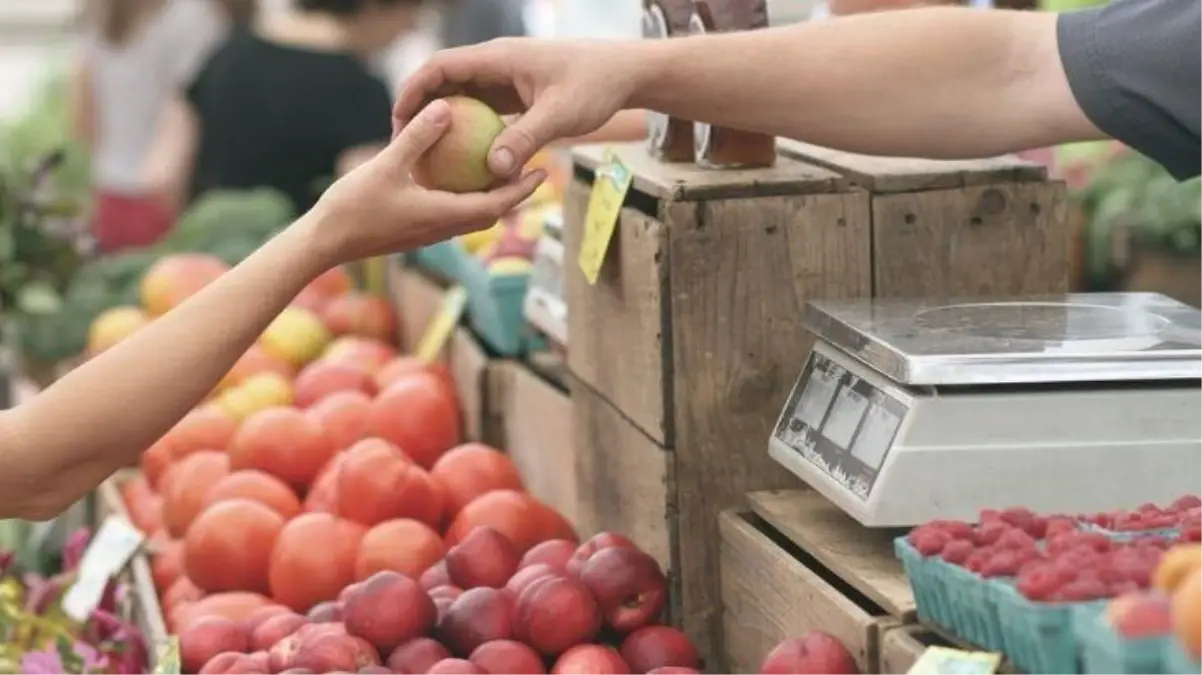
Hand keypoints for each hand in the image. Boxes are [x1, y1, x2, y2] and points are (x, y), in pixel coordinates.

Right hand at [309, 99, 545, 265]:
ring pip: (471, 216)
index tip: (542, 171)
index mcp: (443, 216)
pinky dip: (465, 198)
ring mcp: (428, 233)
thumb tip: (446, 107)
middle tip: (534, 169)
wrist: (324, 243)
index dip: (521, 189)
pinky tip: (458, 176)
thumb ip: (418, 137)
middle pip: (491, 213)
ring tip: (503, 171)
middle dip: (515, 194)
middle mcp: (442, 229)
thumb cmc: (353, 206)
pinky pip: (451, 214)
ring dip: (492, 198)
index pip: (496, 205)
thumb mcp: (386, 165)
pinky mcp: (415, 231)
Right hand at [393, 38, 640, 179]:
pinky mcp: (515, 95)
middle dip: (419, 109)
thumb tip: (493, 170)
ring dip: (442, 123)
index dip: (413, 90)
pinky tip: (462, 163)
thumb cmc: (595, 86)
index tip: (398, 120)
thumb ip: (525, 139)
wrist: (624, 73)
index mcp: (498, 58)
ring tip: (425, 156)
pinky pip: (481, 112)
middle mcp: (496, 65)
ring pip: (461, 98)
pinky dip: (468, 132)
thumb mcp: (560, 115)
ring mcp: (505, 79)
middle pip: (443, 82)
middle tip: (402, 145)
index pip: (440, 67)